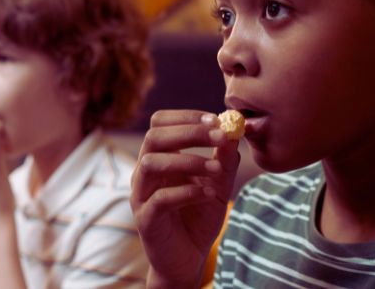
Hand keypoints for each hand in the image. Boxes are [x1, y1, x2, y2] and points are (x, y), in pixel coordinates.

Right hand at [130, 110, 240, 287]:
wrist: (188, 259)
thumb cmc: (199, 217)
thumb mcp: (218, 184)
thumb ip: (224, 159)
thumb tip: (234, 130)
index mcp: (158, 157)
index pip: (160, 123)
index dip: (186, 117)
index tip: (216, 119)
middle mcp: (144, 172)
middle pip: (153, 137)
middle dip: (189, 132)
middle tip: (220, 136)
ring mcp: (140, 195)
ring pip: (151, 163)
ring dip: (187, 161)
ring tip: (216, 168)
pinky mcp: (145, 220)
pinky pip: (159, 199)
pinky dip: (186, 192)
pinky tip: (208, 194)